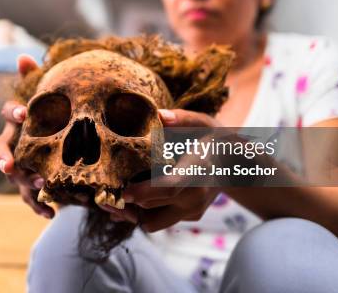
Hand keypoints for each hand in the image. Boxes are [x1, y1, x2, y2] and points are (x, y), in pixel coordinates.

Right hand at [0, 54, 54, 218]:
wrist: (66, 143)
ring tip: (40, 188)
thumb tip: (23, 56)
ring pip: (14, 176)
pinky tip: (51, 213)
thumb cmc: (54, 113)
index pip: (7, 112)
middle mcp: (13, 142)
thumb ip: (35, 77)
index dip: (12, 112)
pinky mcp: (29, 184)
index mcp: (17, 120)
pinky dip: (38, 206)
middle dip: (3, 158)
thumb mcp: (49, 96)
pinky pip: (29, 198)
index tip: (23, 113)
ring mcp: (19, 165)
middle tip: (9, 166)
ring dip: (23, 183)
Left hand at [102, 109, 221, 230]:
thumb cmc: (214, 139)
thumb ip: (182, 119)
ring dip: (131, 213)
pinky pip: (159, 222)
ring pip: (152, 223)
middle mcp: (195, 196)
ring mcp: (192, 211)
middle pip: (152, 208)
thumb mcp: (203, 123)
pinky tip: (127, 201)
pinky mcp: (188, 218)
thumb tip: (159, 115)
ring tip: (110, 201)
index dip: (145, 192)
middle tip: (100, 195)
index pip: (170, 186)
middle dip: (125, 204)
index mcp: (198, 170)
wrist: (237, 165)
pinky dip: (142, 213)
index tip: (124, 192)